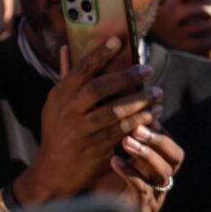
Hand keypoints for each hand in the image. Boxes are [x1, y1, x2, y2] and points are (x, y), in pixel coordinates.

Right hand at [14, 38, 162, 204]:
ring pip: (114, 111)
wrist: (53, 171)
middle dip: (126, 77)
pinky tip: (153, 115)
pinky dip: (140, 121)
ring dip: (139, 101)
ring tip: (157, 92)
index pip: (80, 69)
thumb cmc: (58, 132)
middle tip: (147, 69)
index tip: (118, 40)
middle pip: (99, 88)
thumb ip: (65, 77)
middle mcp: (67, 111)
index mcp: (58, 96)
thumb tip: (65, 47)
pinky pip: (122, 131)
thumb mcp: (56, 105)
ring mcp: (80, 130)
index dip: (99, 53)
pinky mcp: (94, 148)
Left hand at [106, 120, 183, 211]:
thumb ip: (117, 139)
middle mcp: (161, 179)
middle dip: (159, 140)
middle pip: (176, 156)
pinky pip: (142, 188)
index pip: (169, 143)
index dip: (159, 128)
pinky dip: (129, 173)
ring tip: (126, 141)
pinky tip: (114, 161)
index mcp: (158, 165)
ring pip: (162, 172)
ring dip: (146, 154)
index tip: (143, 112)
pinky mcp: (142, 207)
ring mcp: (154, 194)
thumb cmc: (107, 184)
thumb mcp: (113, 158)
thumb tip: (112, 107)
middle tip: (138, 127)